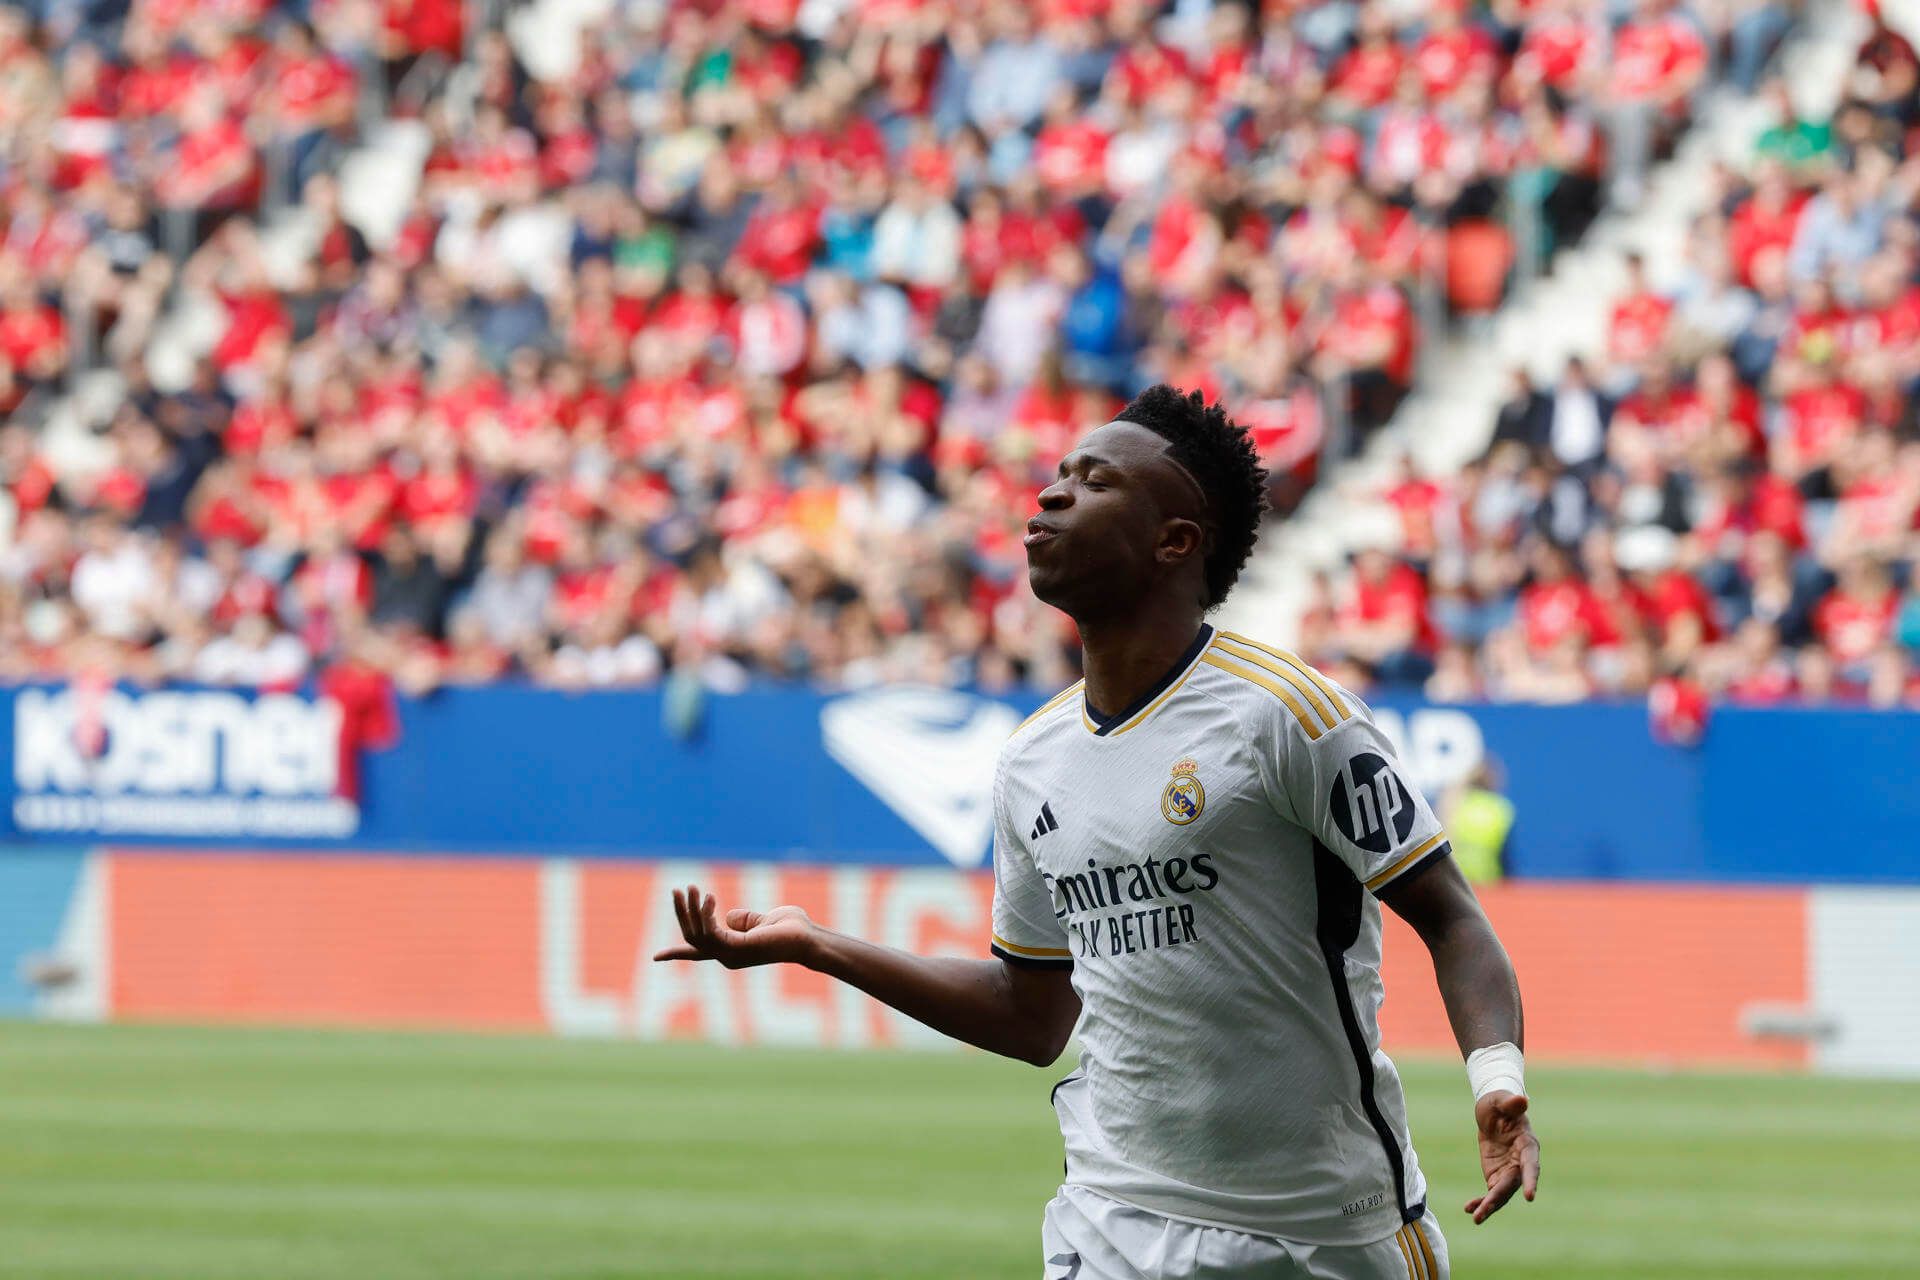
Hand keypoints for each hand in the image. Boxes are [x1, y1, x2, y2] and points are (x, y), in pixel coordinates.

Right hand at [650, 883, 816, 969]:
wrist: (808, 939)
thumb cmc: (792, 930)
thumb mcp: (762, 920)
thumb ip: (744, 919)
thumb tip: (729, 917)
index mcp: (731, 951)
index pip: (698, 952)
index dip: (676, 953)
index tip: (654, 957)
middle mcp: (726, 956)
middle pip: (692, 937)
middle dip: (681, 914)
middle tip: (676, 889)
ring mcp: (729, 955)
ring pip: (696, 933)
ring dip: (689, 909)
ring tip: (689, 886)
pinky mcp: (734, 948)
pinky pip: (708, 931)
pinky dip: (704, 913)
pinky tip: (708, 897)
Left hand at [1465, 1091, 1539, 1223]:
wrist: (1492, 1112)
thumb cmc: (1499, 1103)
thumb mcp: (1501, 1100)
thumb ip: (1511, 1104)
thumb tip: (1522, 1099)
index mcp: (1527, 1145)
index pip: (1531, 1165)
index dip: (1530, 1180)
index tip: (1530, 1196)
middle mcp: (1522, 1163)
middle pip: (1512, 1184)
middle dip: (1499, 1198)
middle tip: (1485, 1210)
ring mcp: (1510, 1171)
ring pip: (1502, 1193)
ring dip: (1489, 1206)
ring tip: (1475, 1218)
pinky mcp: (1497, 1175)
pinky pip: (1490, 1192)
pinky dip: (1481, 1201)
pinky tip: (1468, 1208)